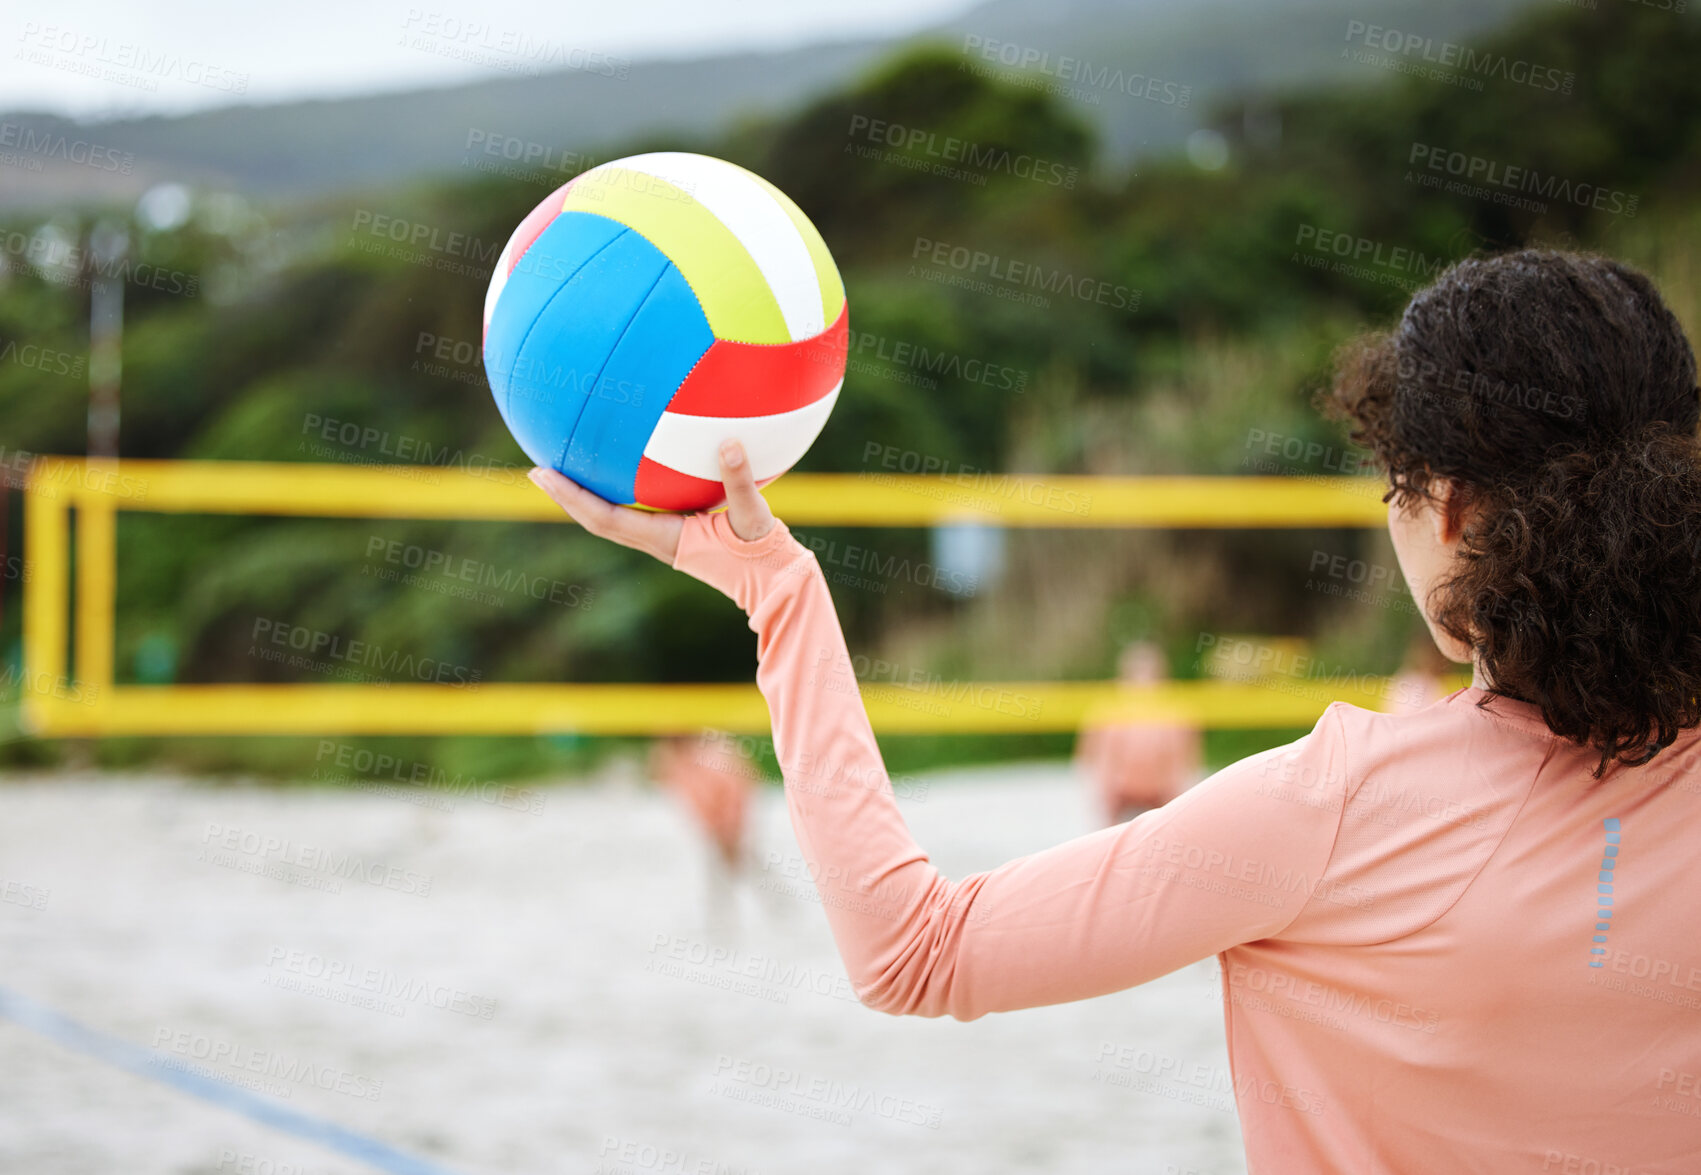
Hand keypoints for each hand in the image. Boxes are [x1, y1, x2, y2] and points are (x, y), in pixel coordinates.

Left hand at [526, 439, 777, 563]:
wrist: (774, 580)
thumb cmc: (764, 552)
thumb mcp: (753, 514)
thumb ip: (740, 480)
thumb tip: (727, 443)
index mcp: (665, 539)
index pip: (605, 518)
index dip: (571, 497)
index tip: (542, 473)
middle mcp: (657, 541)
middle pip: (597, 520)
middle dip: (566, 496)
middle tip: (538, 469)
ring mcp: (664, 540)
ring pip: (612, 519)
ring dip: (586, 498)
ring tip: (568, 469)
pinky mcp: (676, 535)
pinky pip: (634, 512)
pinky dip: (617, 494)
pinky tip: (623, 470)